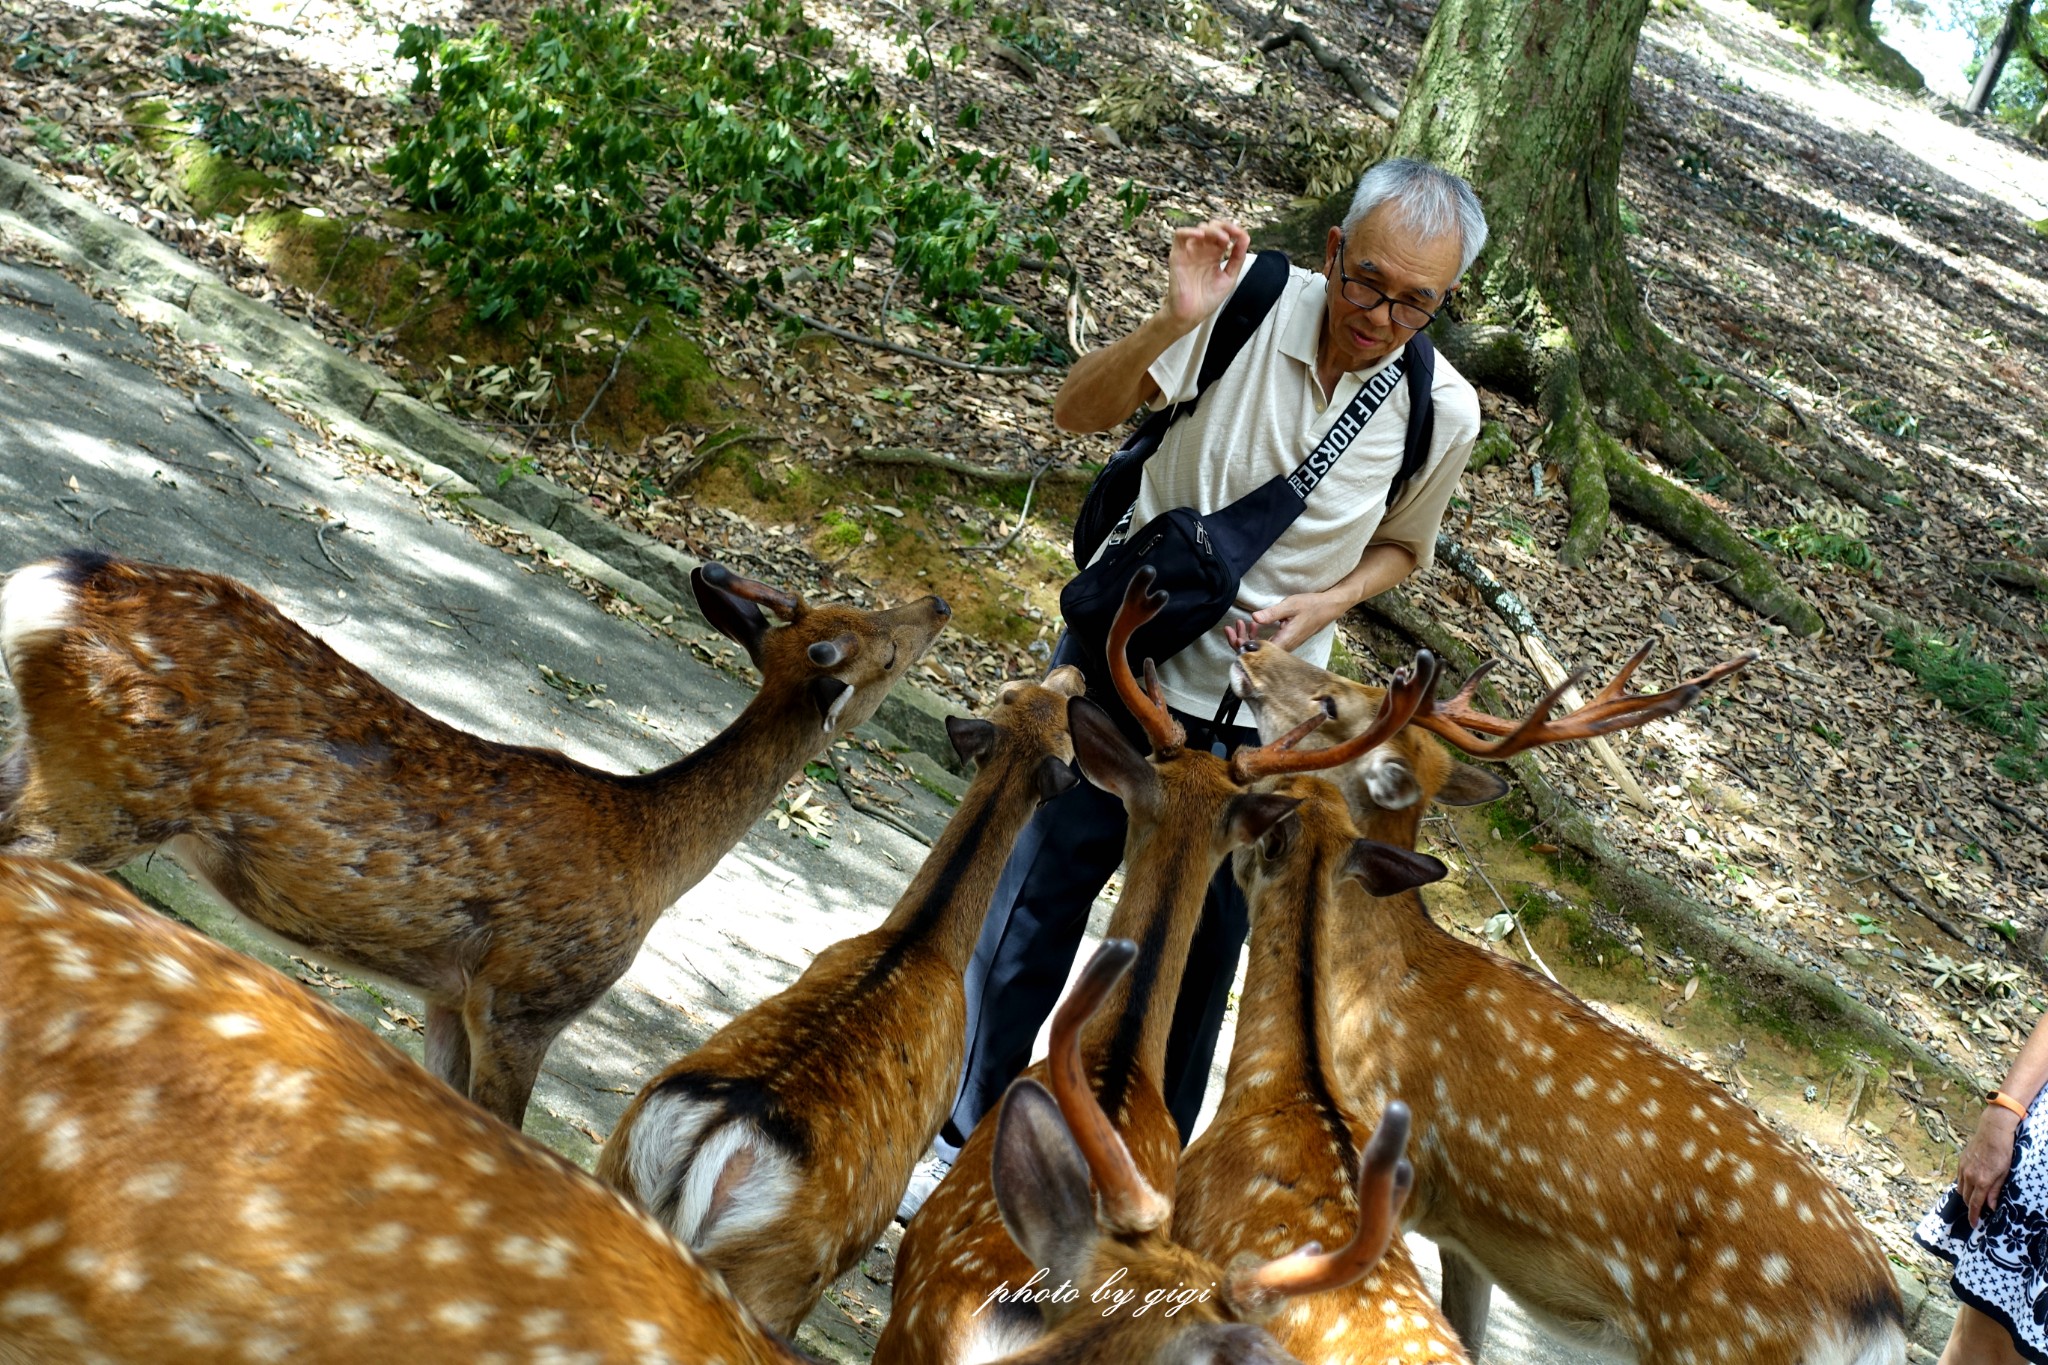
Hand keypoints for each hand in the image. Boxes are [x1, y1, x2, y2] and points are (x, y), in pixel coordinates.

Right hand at [1161, 220, 1250, 328]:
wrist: (1191, 315)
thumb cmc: (1207, 300)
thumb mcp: (1229, 277)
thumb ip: (1237, 258)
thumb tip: (1245, 238)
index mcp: (1214, 255)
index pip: (1224, 234)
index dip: (1234, 230)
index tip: (1242, 235)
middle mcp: (1202, 251)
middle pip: (1213, 227)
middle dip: (1225, 227)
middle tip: (1232, 235)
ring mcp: (1190, 252)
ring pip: (1200, 228)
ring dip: (1212, 229)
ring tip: (1222, 239)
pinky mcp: (1177, 255)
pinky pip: (1179, 235)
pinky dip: (1190, 230)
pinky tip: (1201, 236)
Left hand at [1234, 590, 1348, 653]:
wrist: (1328, 608)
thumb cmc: (1311, 606)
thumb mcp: (1290, 605)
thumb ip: (1272, 613)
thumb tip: (1254, 617)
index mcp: (1285, 641)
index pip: (1259, 651)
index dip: (1244, 647)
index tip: (1234, 637)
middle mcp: (1285, 648)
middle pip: (1258, 653)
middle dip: (1241, 642)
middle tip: (1229, 629)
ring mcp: (1286, 646)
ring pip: (1262, 649)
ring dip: (1247, 638)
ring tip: (1238, 625)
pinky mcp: (1286, 642)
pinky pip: (1268, 645)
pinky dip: (1257, 636)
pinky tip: (1253, 626)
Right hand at [1959, 1105, 2023, 1226]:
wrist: (1992, 1131)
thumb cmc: (2003, 1152)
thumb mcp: (2004, 1173)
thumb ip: (1995, 1190)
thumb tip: (1990, 1206)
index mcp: (1982, 1181)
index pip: (1975, 1204)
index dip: (1974, 1216)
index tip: (1974, 1224)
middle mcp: (1969, 1176)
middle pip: (1966, 1198)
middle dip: (1971, 1207)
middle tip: (1978, 1212)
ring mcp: (1963, 1168)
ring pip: (1960, 1189)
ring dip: (1966, 1196)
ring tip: (1975, 1198)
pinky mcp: (1961, 1161)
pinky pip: (1959, 1178)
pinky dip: (1963, 1185)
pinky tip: (1970, 1184)